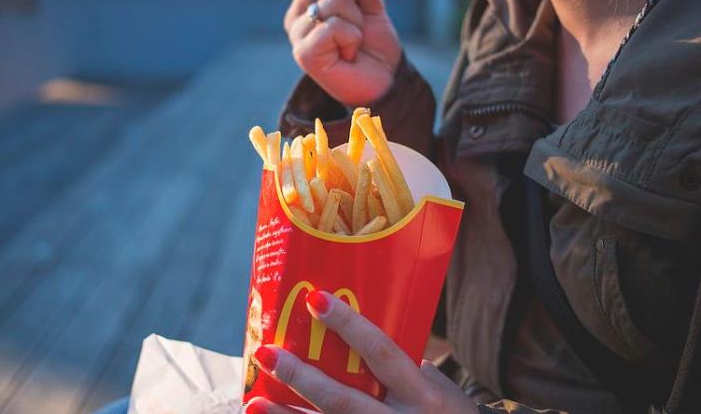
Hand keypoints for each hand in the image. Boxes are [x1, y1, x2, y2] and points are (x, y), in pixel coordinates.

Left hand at [247, 291, 478, 413]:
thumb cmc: (448, 413)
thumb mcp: (436, 387)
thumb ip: (399, 366)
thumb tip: (350, 334)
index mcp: (421, 394)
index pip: (382, 353)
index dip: (349, 326)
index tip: (315, 298)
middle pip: (342, 400)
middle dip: (300, 376)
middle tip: (266, 352)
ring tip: (253, 400)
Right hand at [284, 0, 401, 106]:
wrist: (383, 85)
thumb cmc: (373, 49)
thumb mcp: (372, 5)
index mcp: (309, 2)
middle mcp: (297, 16)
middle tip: (358, 20)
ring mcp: (297, 35)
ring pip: (331, 0)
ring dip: (355, 21)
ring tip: (355, 43)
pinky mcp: (304, 54)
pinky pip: (333, 26)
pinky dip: (351, 38)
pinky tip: (349, 54)